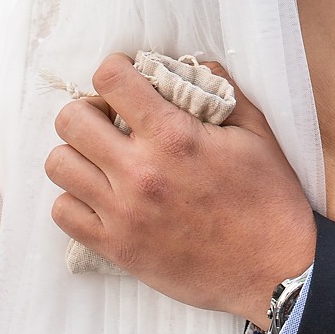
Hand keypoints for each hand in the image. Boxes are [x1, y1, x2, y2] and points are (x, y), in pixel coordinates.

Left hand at [46, 54, 315, 324]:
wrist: (274, 270)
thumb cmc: (268, 198)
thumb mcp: (256, 131)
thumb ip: (220, 87)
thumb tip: (188, 63)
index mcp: (174, 136)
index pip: (110, 80)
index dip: (115, 69)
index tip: (126, 79)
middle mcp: (140, 171)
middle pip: (71, 120)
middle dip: (89, 110)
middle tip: (112, 119)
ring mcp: (123, 213)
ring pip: (59, 164)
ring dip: (79, 154)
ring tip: (103, 158)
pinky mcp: (117, 248)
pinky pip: (64, 212)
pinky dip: (76, 198)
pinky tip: (102, 195)